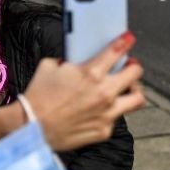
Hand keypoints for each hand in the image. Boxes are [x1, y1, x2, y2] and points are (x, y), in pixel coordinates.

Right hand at [14, 32, 144, 152]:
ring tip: (126, 89)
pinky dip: (111, 111)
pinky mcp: (104, 130)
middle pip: (135, 74)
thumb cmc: (38, 96)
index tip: (128, 39)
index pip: (116, 51)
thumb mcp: (49, 66)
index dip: (125, 42)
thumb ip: (68, 61)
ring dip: (133, 91)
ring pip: (137, 99)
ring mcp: (106, 113)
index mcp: (90, 73)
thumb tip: (76, 61)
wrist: (31, 126)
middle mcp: (104, 92)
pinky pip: (116, 118)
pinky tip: (101, 110)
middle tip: (129, 66)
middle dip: (134, 67)